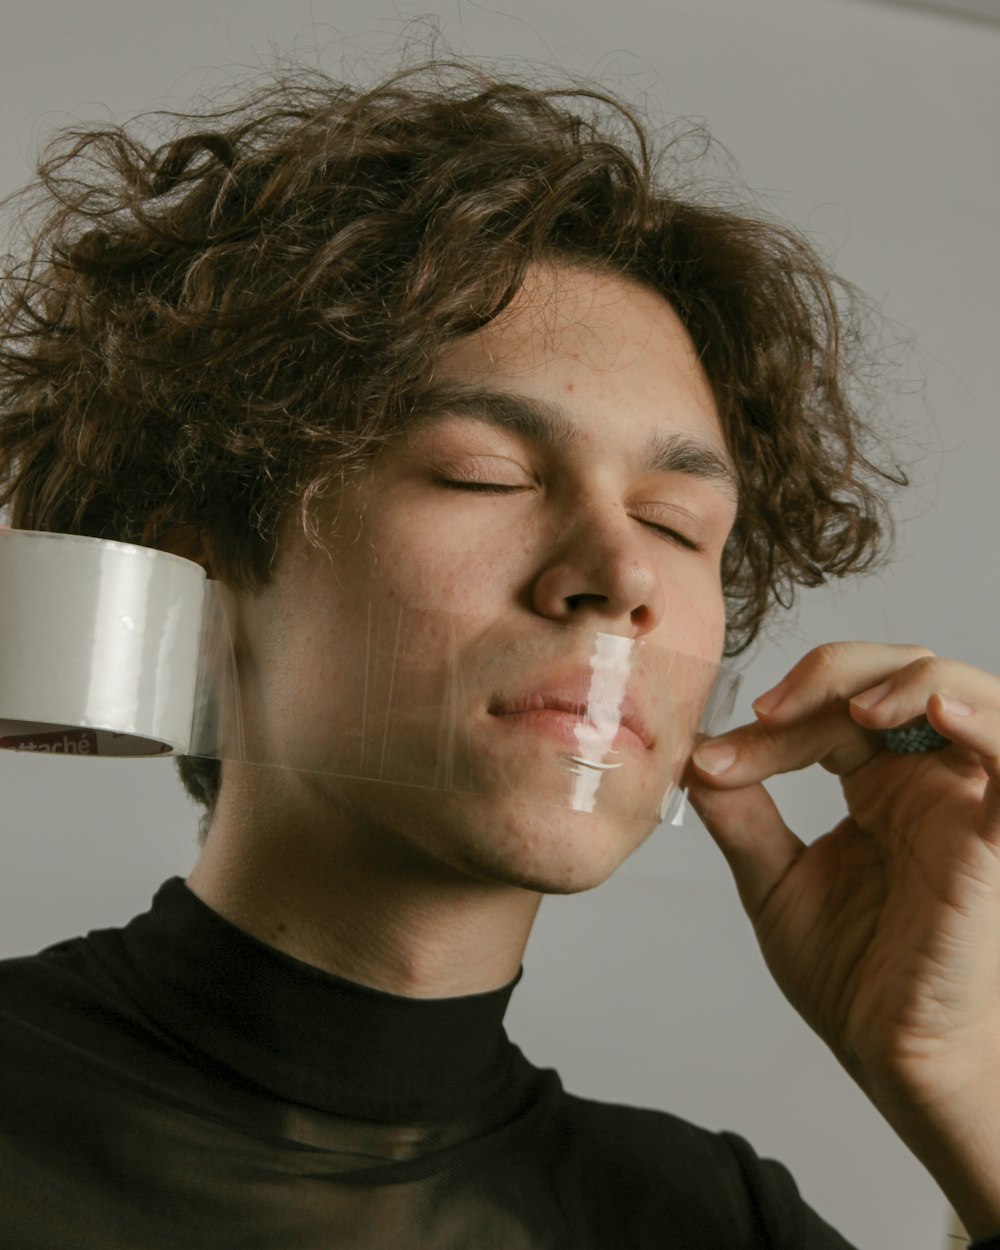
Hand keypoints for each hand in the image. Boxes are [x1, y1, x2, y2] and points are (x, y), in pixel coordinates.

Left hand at [685, 642, 999, 1125]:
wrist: (891, 1055)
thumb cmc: (851, 974)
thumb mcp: (774, 880)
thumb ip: (741, 816)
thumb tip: (693, 756)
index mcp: (876, 782)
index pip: (829, 710)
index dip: (775, 720)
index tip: (713, 761)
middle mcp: (924, 779)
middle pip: (892, 675)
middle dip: (827, 677)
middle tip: (769, 714)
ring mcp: (963, 803)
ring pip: (958, 690)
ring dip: (902, 680)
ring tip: (851, 708)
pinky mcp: (994, 839)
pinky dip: (983, 721)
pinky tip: (936, 711)